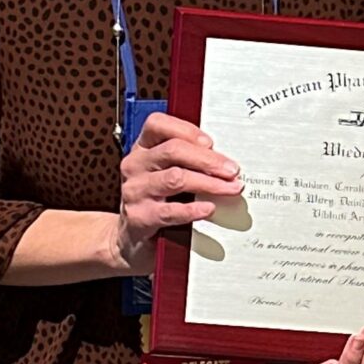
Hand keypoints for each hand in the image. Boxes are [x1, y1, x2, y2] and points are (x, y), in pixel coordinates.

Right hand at [116, 111, 241, 272]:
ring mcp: (135, 191)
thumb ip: (187, 161)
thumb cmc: (155, 201)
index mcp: (142, 149)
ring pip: (175, 179)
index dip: (186, 130)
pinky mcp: (139, 217)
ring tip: (230, 188)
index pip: (158, 125)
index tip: (211, 142)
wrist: (131, 238)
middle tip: (232, 170)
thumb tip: (224, 161)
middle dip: (208, 160)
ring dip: (208, 183)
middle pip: (172, 151)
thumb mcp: (165, 173)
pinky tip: (209, 208)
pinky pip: (170, 211)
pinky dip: (194, 209)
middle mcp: (135, 166)